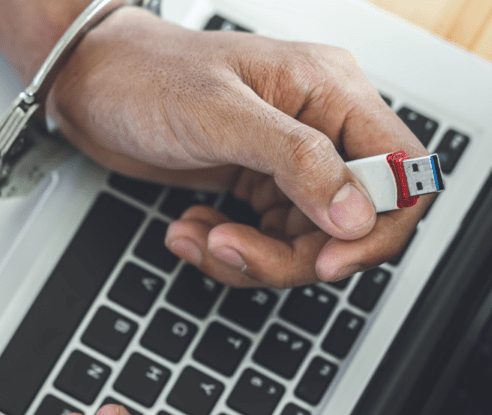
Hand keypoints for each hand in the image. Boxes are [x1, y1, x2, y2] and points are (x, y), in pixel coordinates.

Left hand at [48, 8, 429, 286]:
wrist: (91, 86)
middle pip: (350, 223)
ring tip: (200, 237)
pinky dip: (228, 249)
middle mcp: (318, 130)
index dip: (377, 228)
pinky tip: (191, 229)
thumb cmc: (147, 77)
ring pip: (304, 243)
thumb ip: (296, 160)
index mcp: (329, 93)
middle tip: (234, 251)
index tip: (327, 261)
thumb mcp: (220, 114)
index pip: (400, 172)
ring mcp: (287, 163)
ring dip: (249, 257)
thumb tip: (356, 214)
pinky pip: (265, 241)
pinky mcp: (256, 186)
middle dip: (291, 255)